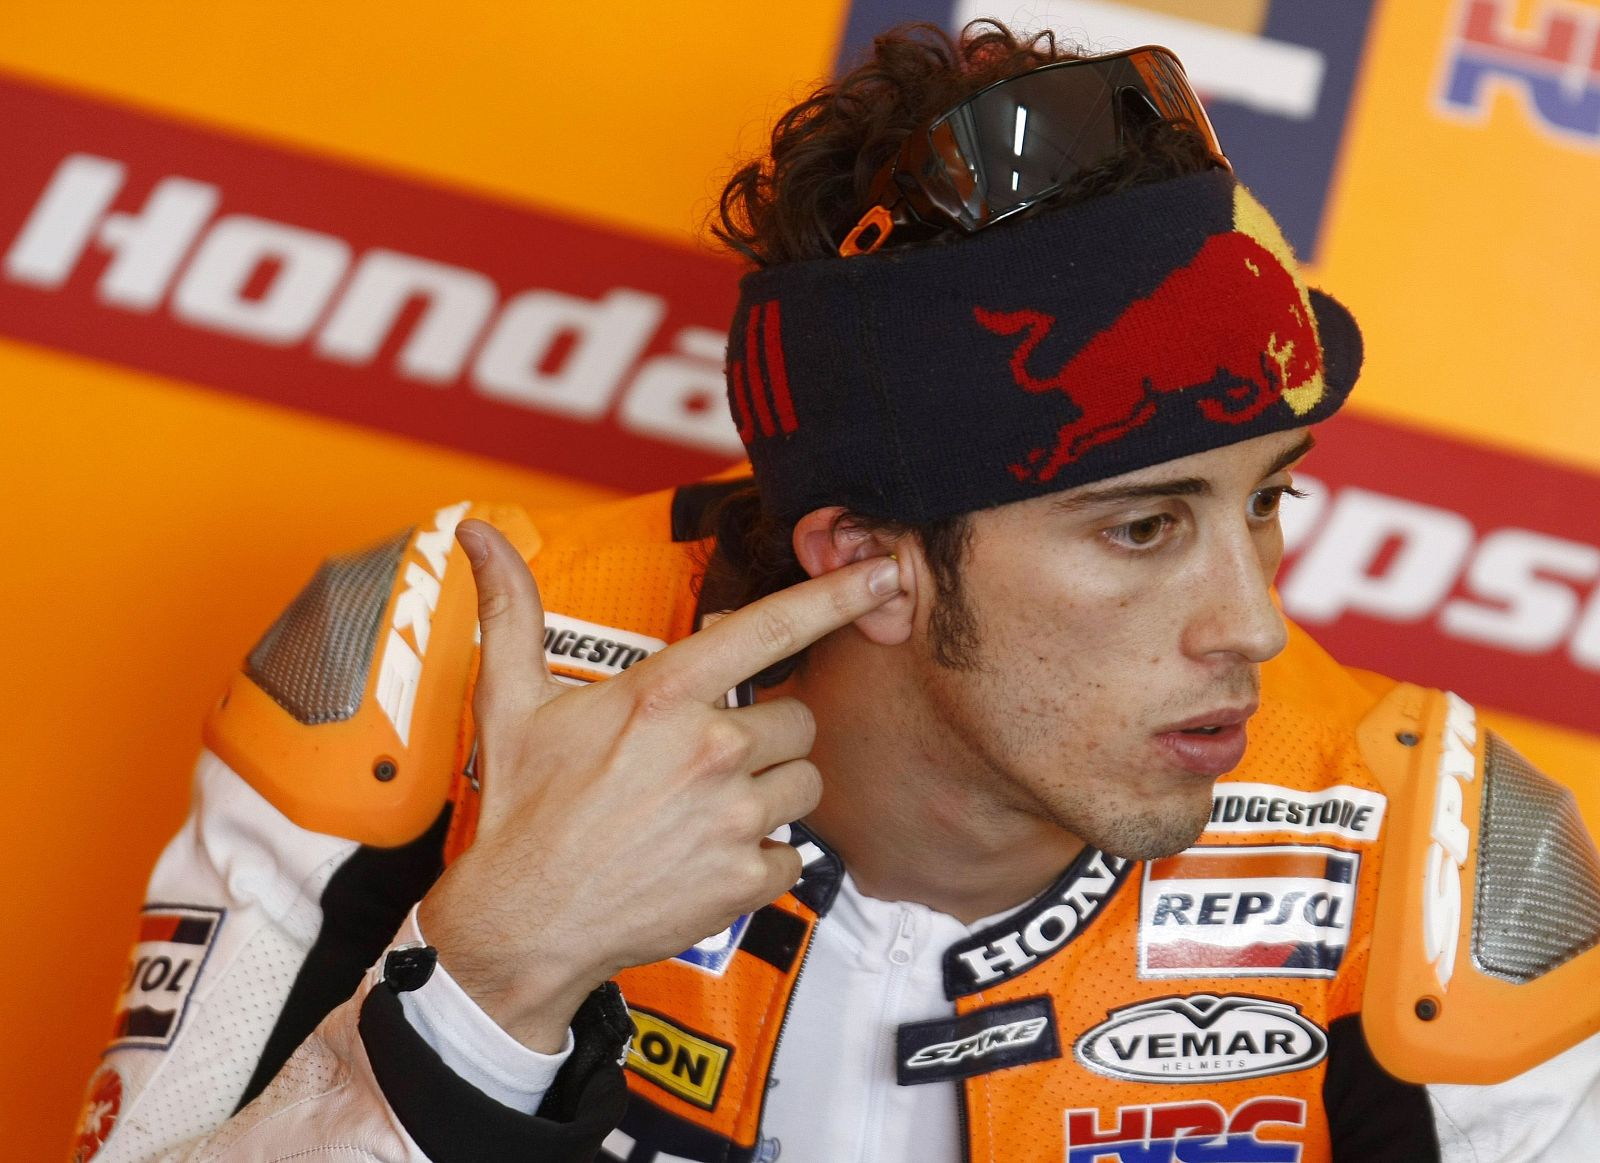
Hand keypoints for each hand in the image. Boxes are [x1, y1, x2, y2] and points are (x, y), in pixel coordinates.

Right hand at [418, 518, 901, 1050]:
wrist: (522, 923)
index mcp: (664, 696)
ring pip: (805, 782)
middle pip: (797, 716)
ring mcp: (733, 817)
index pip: (771, 628)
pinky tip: (712, 856)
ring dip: (772, 791)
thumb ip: (512, 608)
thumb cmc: (522, 809)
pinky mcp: (745, 878)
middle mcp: (710, 750)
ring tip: (709, 808)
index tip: (884, 571)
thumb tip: (476, 532)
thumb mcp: (510, 700)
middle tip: (706, 760)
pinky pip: (795, 853)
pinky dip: (764, 857)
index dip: (837, 594)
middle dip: (765, 733)